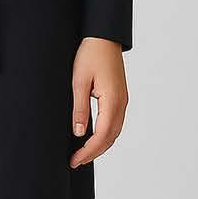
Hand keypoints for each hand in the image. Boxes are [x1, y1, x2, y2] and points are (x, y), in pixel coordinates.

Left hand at [69, 37, 127, 167]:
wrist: (104, 36)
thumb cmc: (90, 54)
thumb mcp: (79, 81)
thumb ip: (79, 108)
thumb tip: (79, 133)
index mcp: (112, 101)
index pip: (102, 135)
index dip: (88, 151)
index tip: (74, 160)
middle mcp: (121, 103)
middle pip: (111, 138)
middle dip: (93, 153)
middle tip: (75, 162)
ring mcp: (123, 101)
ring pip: (114, 132)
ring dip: (100, 146)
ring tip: (82, 154)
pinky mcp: (120, 97)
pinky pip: (115, 123)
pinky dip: (105, 135)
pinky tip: (92, 138)